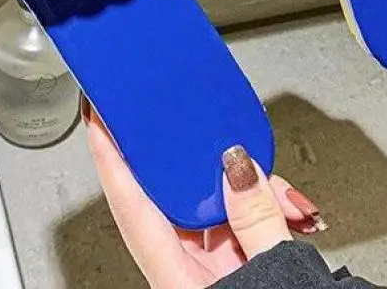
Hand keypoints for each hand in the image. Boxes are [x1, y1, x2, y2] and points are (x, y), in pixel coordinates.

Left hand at [83, 100, 324, 287]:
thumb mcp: (271, 274)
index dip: (110, 155)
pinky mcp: (226, 265)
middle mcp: (181, 270)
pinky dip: (261, 205)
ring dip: (252, 188)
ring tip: (286, 198)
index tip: (97, 114)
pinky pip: (235, 218)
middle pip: (177, 194)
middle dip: (210, 162)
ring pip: (214, 203)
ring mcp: (204, 268)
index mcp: (175, 276)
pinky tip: (289, 207)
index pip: (130, 203)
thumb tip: (237, 164)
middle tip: (219, 132)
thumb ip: (255, 218)